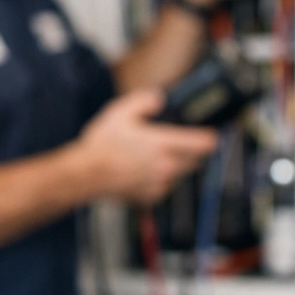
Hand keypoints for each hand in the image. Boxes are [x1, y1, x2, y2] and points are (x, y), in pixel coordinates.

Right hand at [74, 90, 217, 204]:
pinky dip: (159, 181)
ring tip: (153, 158)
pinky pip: (164, 188)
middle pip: (196, 160)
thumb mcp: (120, 111)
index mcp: (164, 144)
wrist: (85, 174)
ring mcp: (159, 183)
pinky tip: (142, 172)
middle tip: (176, 144)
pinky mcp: (149, 196)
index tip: (209, 134)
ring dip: (175, 166)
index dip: (209, 136)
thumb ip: (144, 100)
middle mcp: (166, 166)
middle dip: (191, 152)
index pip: (204, 143)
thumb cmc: (101, 146)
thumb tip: (159, 98)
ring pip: (180, 174)